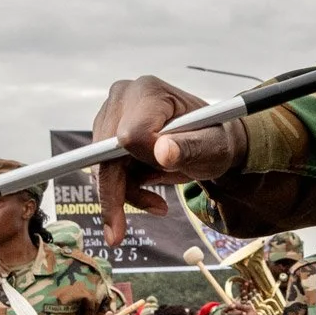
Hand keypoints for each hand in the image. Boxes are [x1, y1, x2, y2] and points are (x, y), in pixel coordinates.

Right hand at [90, 75, 250, 231]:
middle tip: (138, 222)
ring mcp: (111, 116)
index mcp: (150, 92)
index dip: (145, 161)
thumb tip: (163, 153)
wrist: (210, 144)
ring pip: (101, 167)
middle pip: (105, 153)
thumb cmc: (214, 141)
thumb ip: (190, 149)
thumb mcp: (213, 147)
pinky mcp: (106, 135)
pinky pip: (104, 172)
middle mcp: (123, 98)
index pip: (130, 135)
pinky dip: (123, 191)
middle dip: (121, 190)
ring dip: (124, 193)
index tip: (168, 170)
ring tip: (158, 204)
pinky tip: (149, 198)